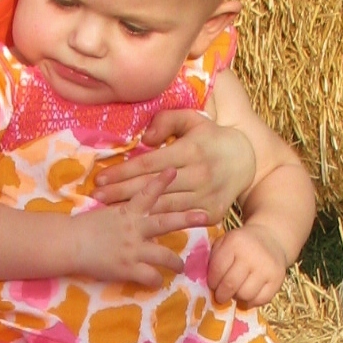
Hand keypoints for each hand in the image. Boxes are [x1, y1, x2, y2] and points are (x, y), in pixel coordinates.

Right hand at [70, 172, 207, 287]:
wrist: (69, 244)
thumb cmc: (83, 227)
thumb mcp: (105, 212)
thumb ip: (122, 212)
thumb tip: (132, 209)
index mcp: (127, 212)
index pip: (147, 192)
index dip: (162, 182)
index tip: (174, 171)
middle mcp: (135, 228)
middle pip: (166, 222)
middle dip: (187, 219)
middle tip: (206, 216)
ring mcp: (133, 249)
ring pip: (164, 256)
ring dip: (176, 262)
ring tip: (181, 266)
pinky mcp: (128, 268)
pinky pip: (150, 277)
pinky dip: (156, 280)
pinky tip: (157, 282)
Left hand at [90, 110, 255, 220]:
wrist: (246, 160)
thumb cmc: (210, 138)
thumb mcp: (193, 119)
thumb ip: (167, 121)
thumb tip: (144, 139)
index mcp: (191, 151)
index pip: (150, 164)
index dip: (123, 171)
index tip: (101, 177)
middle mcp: (199, 175)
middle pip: (152, 187)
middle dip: (121, 193)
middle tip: (96, 196)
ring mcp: (206, 196)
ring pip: (163, 206)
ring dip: (135, 211)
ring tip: (109, 211)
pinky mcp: (211, 213)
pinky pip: (180, 219)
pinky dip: (158, 222)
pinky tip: (137, 223)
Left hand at [207, 223, 288, 306]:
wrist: (270, 238)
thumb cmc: (240, 244)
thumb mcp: (224, 243)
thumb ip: (213, 259)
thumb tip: (205, 284)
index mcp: (234, 243)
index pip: (217, 270)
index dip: (212, 281)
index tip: (212, 285)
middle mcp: (252, 255)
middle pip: (231, 285)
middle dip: (222, 294)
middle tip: (220, 296)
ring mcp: (267, 267)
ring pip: (246, 294)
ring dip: (237, 297)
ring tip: (236, 292)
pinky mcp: (278, 279)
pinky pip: (261, 299)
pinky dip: (252, 301)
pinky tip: (248, 295)